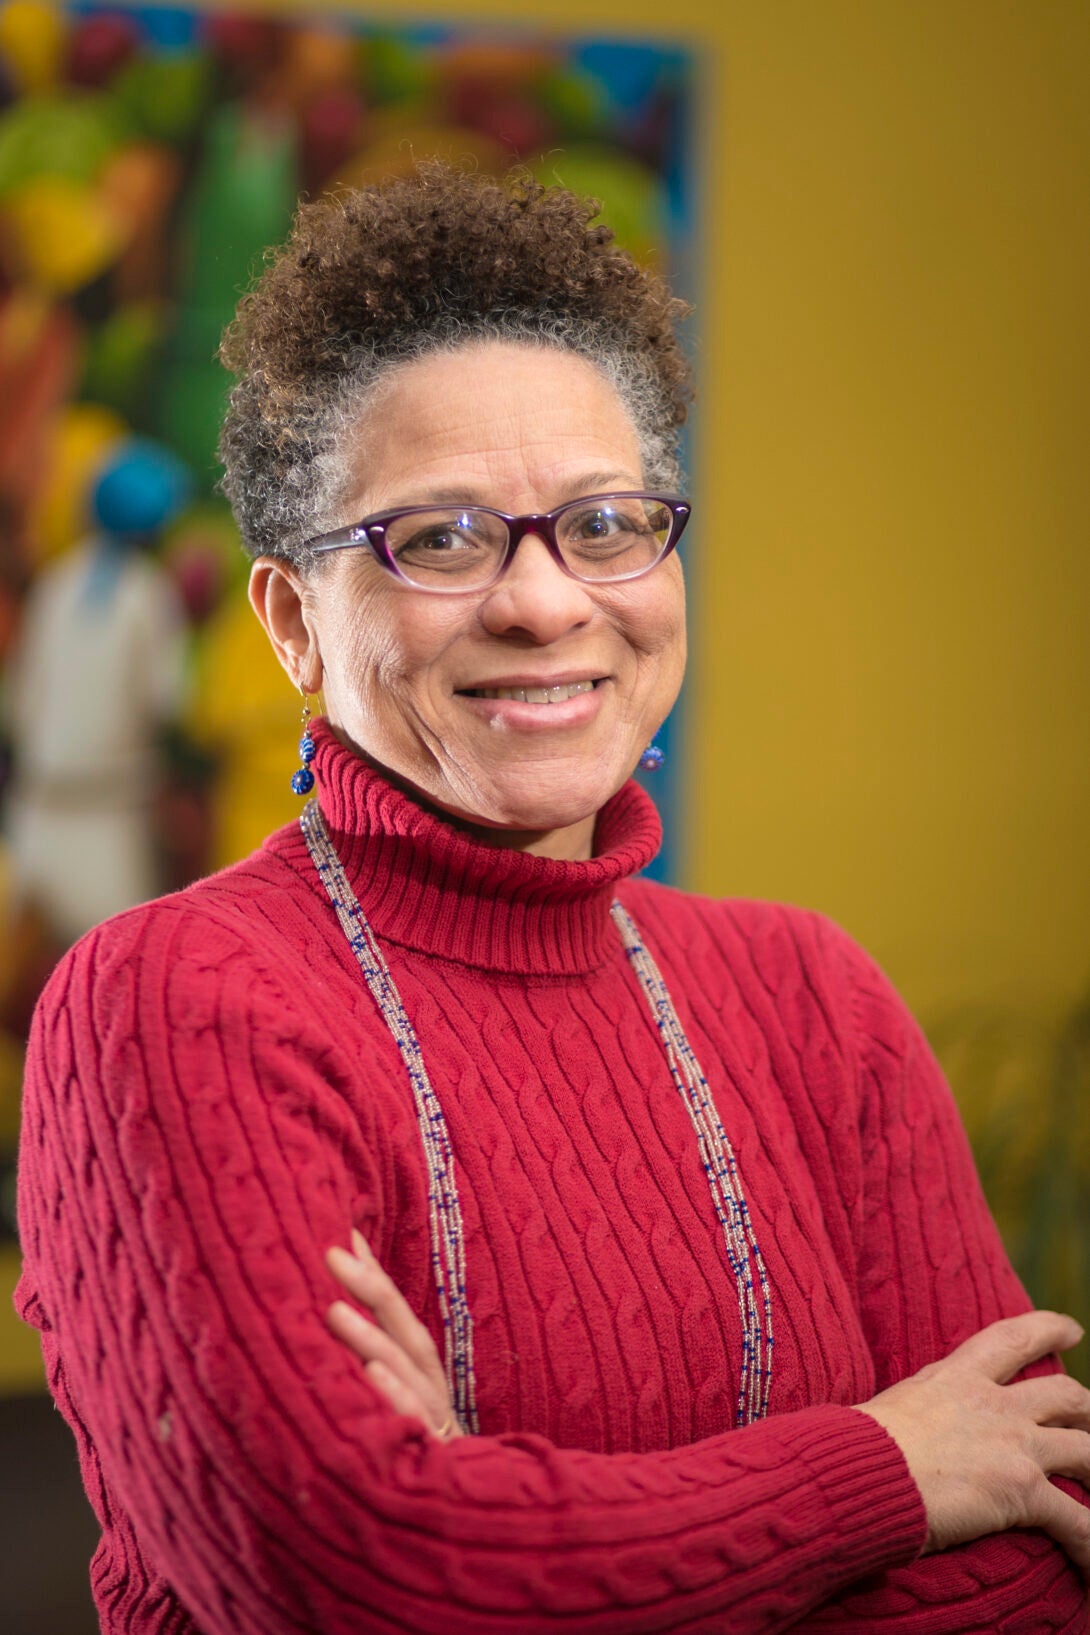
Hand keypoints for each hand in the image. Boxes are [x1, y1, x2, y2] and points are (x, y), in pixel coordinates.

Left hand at [325, 1231, 460, 1439]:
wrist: (456, 1517)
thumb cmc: (412, 1446)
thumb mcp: (394, 1394)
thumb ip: (369, 1350)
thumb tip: (331, 1300)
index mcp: (420, 1365)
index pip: (394, 1310)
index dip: (371, 1272)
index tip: (342, 1234)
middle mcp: (430, 1382)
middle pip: (402, 1327)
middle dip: (369, 1288)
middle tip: (331, 1252)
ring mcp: (434, 1416)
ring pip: (403, 1368)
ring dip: (369, 1336)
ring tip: (334, 1310)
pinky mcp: (431, 1452)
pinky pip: (412, 1419)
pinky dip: (393, 1395)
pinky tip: (369, 1375)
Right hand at [856, 1311, 1089, 1569]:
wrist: (862, 1470)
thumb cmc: (857, 1446)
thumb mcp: (891, 1409)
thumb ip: (911, 1412)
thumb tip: (888, 1428)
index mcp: (956, 1377)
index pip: (1011, 1340)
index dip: (1047, 1329)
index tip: (1070, 1328)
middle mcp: (994, 1405)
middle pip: (1064, 1393)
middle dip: (1087, 1408)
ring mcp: (1014, 1445)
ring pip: (1084, 1450)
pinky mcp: (1023, 1490)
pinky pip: (1077, 1520)